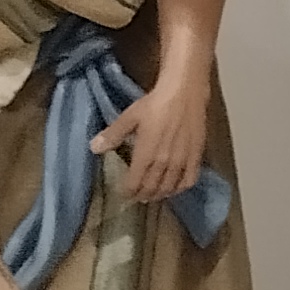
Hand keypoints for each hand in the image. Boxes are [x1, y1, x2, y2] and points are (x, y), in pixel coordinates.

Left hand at [92, 73, 211, 204]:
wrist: (184, 92)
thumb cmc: (155, 104)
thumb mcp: (129, 117)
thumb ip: (113, 135)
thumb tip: (93, 148)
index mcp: (146, 155)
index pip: (135, 183)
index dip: (128, 192)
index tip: (123, 194)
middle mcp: (164, 163)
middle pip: (152, 189)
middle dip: (142, 195)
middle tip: (136, 197)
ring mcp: (182, 161)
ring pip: (169, 188)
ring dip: (159, 195)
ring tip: (153, 195)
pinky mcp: (196, 156)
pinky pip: (189, 180)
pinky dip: (180, 188)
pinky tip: (175, 187)